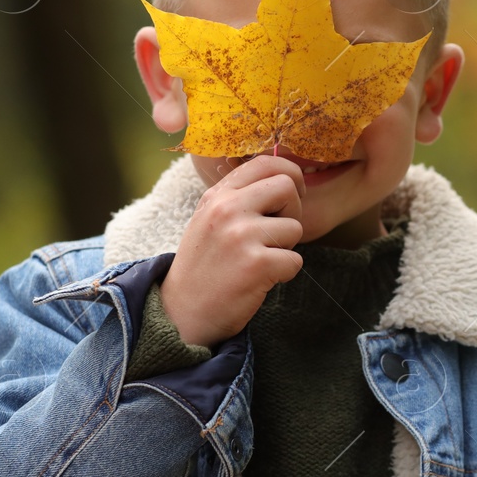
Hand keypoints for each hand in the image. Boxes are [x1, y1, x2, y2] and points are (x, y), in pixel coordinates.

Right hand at [158, 155, 305, 346]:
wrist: (181, 314)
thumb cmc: (205, 267)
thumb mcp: (211, 220)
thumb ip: (241, 198)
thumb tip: (287, 180)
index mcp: (217, 196)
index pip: (265, 162)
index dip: (289, 176)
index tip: (289, 198)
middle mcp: (227, 209)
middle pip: (287, 186)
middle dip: (292, 211)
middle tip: (275, 235)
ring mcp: (241, 235)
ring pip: (295, 227)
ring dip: (285, 248)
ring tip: (257, 261)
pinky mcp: (256, 264)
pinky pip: (295, 260)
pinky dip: (284, 273)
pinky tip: (259, 280)